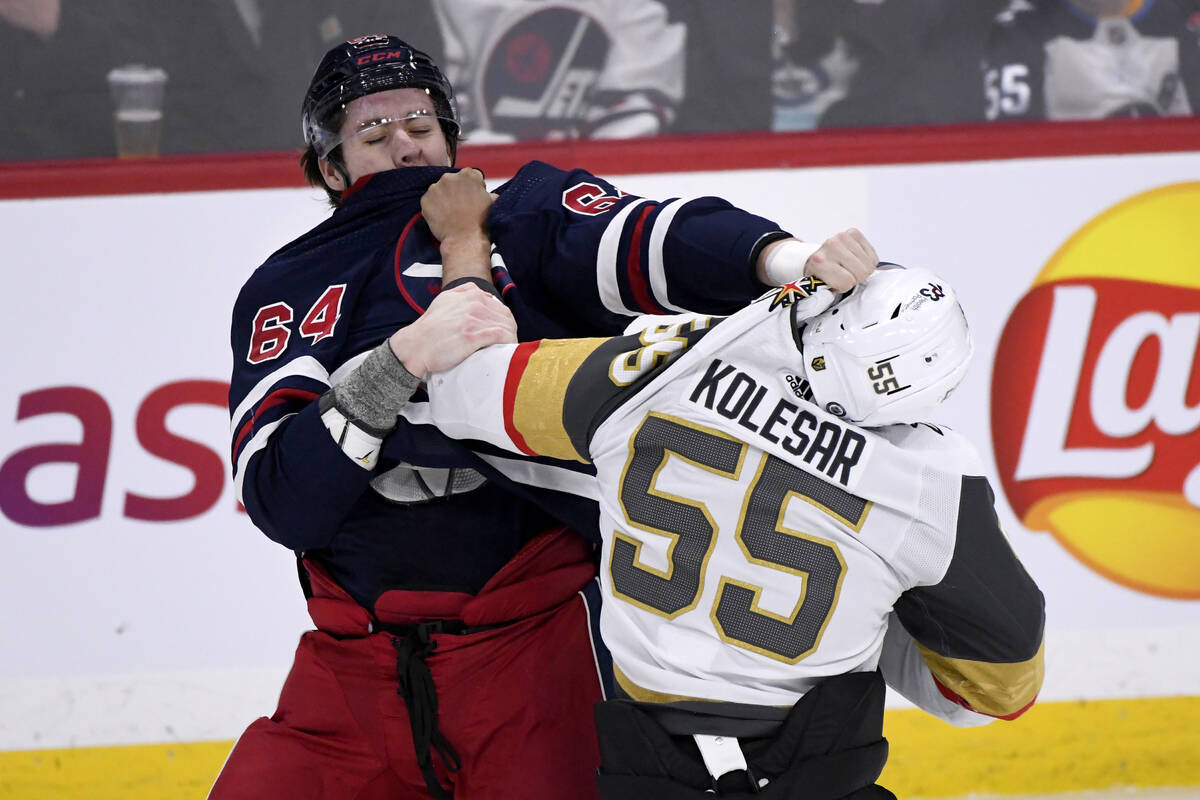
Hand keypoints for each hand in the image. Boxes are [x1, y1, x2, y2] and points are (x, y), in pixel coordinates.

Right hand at [388, 284, 516, 376]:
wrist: (415, 345)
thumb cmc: (429, 328)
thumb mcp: (444, 300)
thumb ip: (462, 293)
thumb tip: (481, 294)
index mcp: (469, 294)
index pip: (498, 305)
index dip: (503, 320)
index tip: (502, 332)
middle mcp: (473, 303)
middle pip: (505, 315)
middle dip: (509, 329)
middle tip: (508, 343)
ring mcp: (474, 319)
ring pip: (505, 325)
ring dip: (511, 338)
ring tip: (509, 348)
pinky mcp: (474, 335)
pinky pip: (501, 336)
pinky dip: (508, 342)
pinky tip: (507, 350)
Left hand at [421, 168, 493, 283]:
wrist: (465, 240)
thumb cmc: (481, 222)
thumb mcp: (493, 202)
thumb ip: (487, 192)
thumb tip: (486, 193)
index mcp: (468, 174)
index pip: (470, 175)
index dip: (472, 187)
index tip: (473, 198)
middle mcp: (449, 177)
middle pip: (452, 181)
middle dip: (456, 191)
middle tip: (461, 207)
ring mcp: (435, 188)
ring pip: (440, 190)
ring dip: (444, 198)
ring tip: (451, 213)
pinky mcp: (425, 200)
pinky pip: (430, 201)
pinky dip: (434, 207)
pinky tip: (443, 217)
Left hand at [803, 228, 878, 291]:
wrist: (816, 258)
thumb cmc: (821, 274)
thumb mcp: (823, 286)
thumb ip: (835, 288)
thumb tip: (850, 286)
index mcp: (819, 261)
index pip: (847, 282)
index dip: (845, 286)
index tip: (837, 283)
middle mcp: (830, 245)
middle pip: (862, 272)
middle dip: (856, 278)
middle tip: (845, 275)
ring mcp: (842, 237)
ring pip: (868, 264)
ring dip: (862, 268)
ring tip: (849, 267)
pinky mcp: (853, 232)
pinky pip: (872, 254)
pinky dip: (867, 260)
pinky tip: (855, 259)